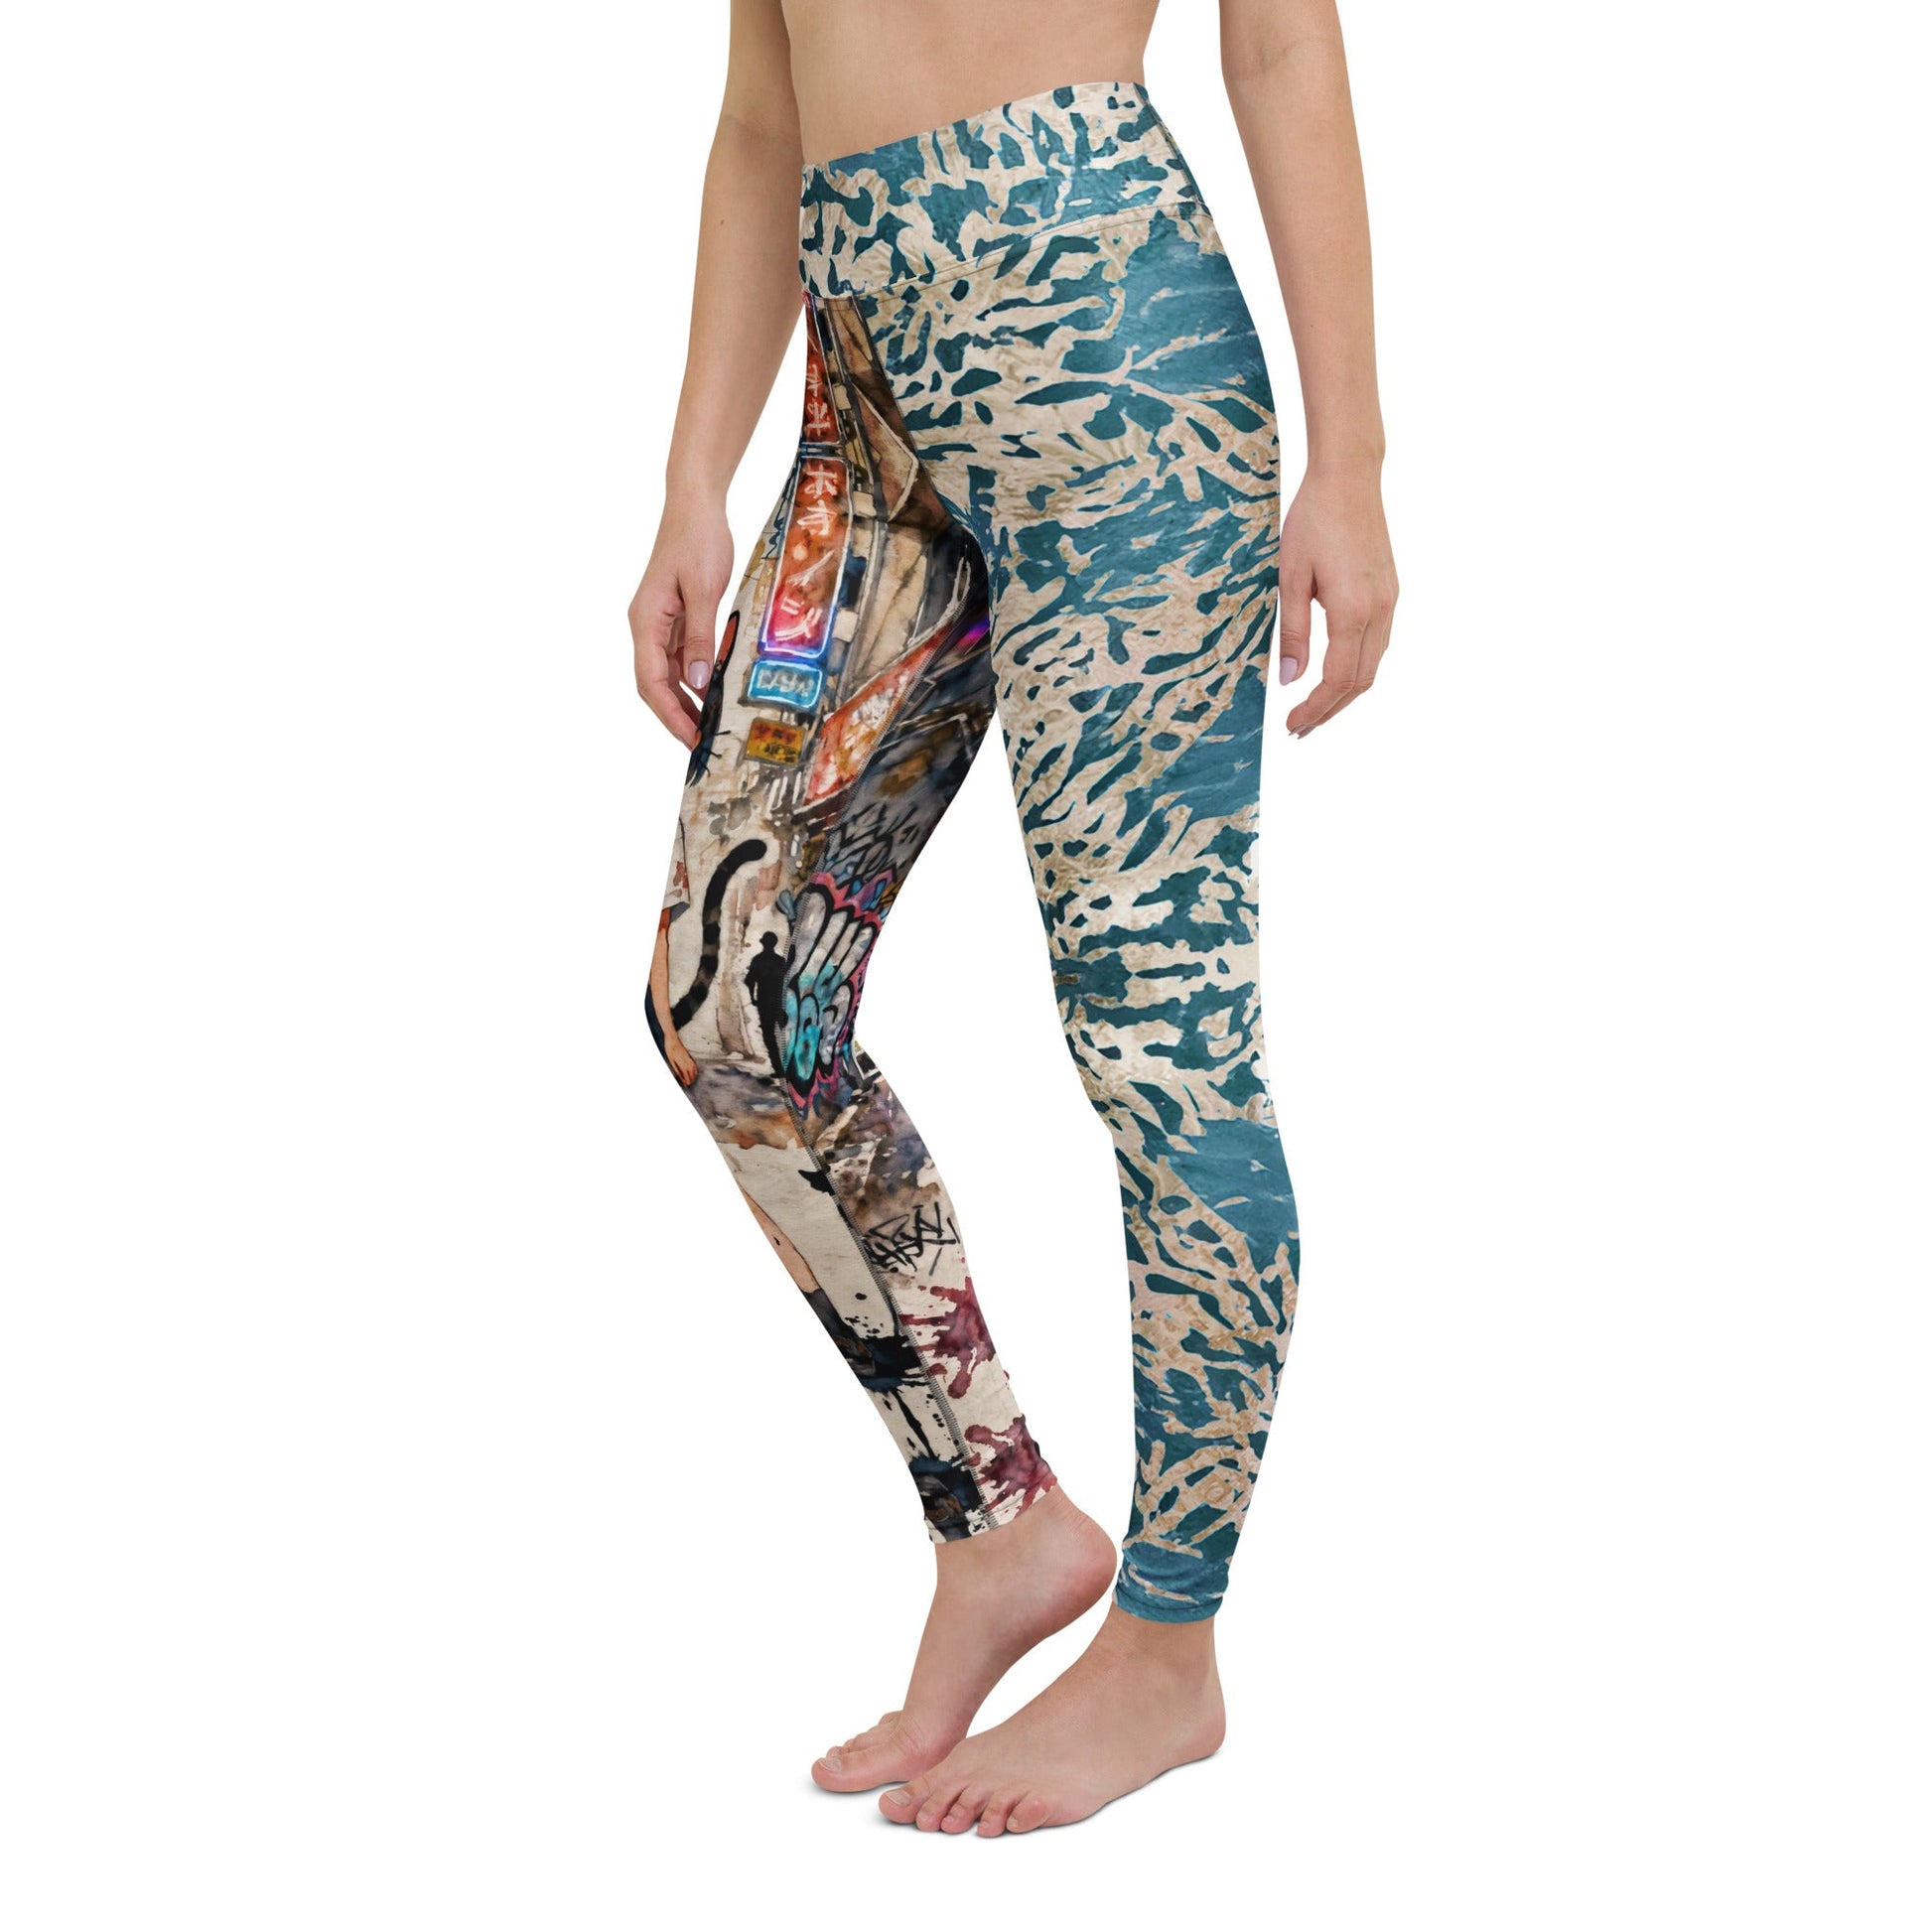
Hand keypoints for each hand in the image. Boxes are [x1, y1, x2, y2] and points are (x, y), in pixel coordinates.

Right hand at [630, 502, 733, 747]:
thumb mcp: (703, 588)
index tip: (690, 737)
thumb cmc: (698, 540)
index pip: (650, 681)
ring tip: (709, 727)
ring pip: (667, 674)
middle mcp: (647, 626)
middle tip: (702, 744)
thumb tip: (696, 679)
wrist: (695, 506)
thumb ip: (700, 634)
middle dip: (676, 716)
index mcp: (645, 621)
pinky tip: (713, 693)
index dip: (669, 714)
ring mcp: (660, 623)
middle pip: (654, 684)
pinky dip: (694, 679)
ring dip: (686, 701)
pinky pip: (681, 658)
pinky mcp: (676, 618)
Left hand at [665, 1032, 698, 1086]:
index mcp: (681, 1062)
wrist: (672, 1038)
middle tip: (689, 1084)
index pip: (686, 1074)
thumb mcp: (670, 1059)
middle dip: (691, 1079)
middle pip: (691, 1072)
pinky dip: (695, 1068)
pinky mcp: (688, 1055)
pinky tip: (694, 1070)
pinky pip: (693, 1063)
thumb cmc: (669, 1048)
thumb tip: (679, 1076)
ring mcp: (688, 1057)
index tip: (687, 1084)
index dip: (687, 1080)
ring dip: (694, 1074)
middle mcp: (686, 1060)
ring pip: (694, 1068)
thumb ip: (676, 1068)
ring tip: (693, 1079)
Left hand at [1278, 460, 1398, 736]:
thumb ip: (1293, 632)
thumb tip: (1290, 679)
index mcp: (1353, 609)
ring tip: (1314, 711)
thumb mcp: (1291, 577)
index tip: (1290, 724)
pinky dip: (1357, 670)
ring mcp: (1390, 601)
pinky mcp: (1390, 591)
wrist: (1349, 478)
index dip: (1315, 708)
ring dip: (1344, 694)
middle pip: (1360, 681)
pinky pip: (1377, 644)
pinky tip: (1335, 675)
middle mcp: (1379, 610)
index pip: (1338, 678)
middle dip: (1330, 711)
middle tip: (1299, 730)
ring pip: (1373, 665)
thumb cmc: (1314, 520)